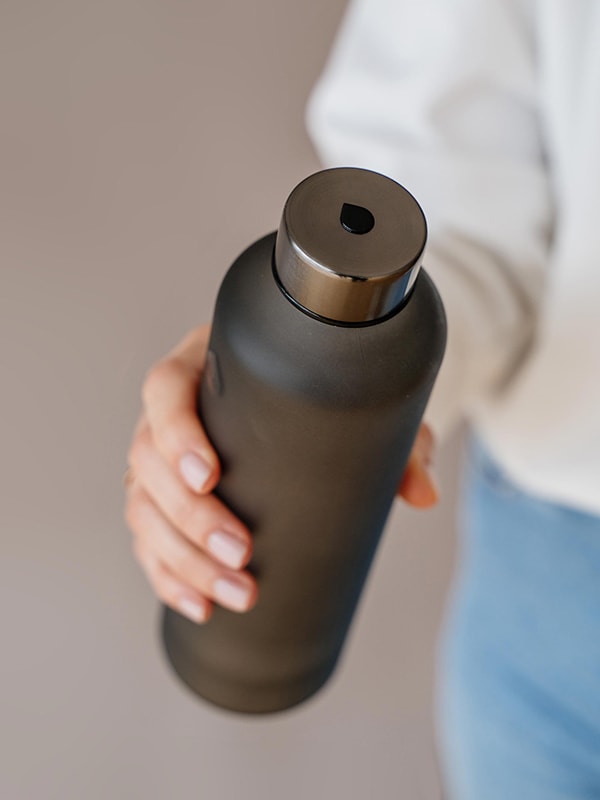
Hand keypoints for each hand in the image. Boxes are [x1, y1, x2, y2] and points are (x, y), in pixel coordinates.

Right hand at [124, 325, 437, 624]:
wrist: (306, 398)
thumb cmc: (325, 393)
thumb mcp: (362, 404)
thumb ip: (395, 440)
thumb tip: (423, 494)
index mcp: (207, 366)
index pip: (166, 389)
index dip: (177, 433)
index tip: (211, 476)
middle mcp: (173, 412)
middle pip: (146, 459)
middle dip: (190, 518)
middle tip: (241, 554)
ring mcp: (162, 457)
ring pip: (142, 507)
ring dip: (181, 559)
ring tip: (232, 594)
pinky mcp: (164, 499)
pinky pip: (146, 538)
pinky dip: (167, 576)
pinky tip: (197, 605)